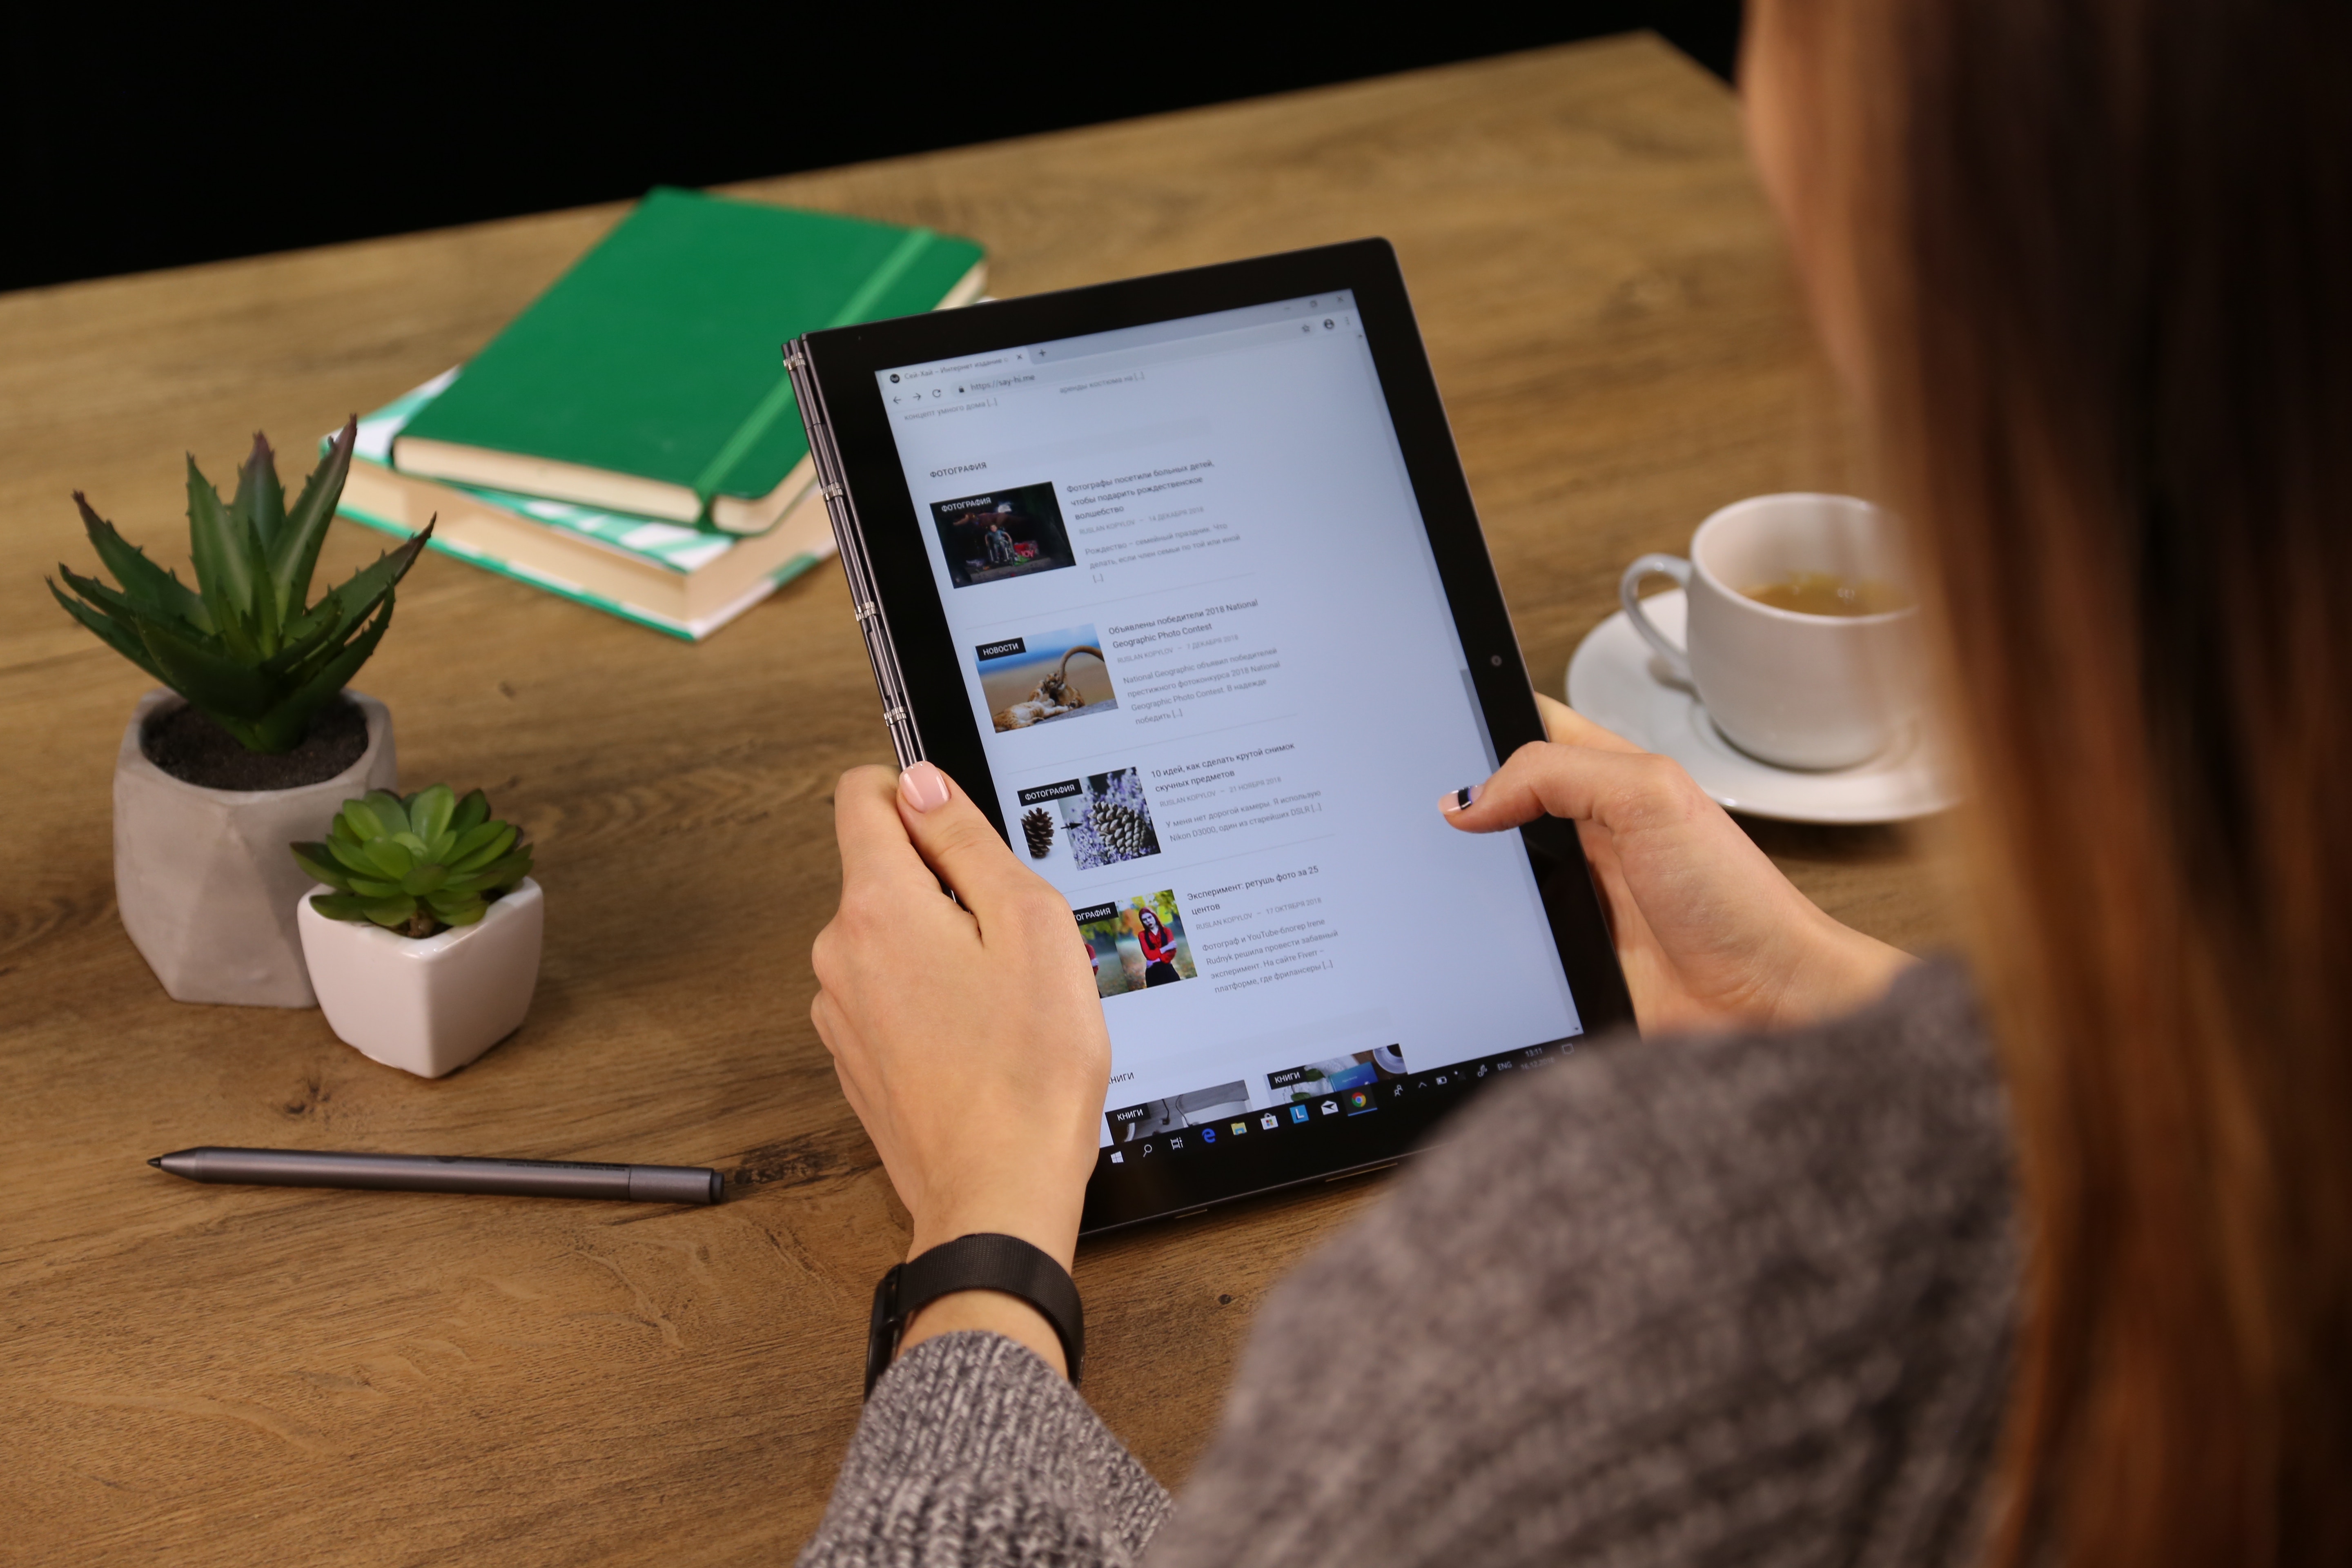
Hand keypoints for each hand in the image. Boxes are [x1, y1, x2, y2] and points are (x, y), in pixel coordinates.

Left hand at [810, 762, 1110, 1374]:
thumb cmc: (1027, 1070)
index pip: (861, 797)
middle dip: (946, 884)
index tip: (957, 818)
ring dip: (942, 947)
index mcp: (877, 908)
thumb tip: (924, 786)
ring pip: (891, 939)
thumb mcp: (1030, 923)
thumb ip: (968, 841)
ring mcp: (840, 1014)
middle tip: (1012, 936)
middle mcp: (839, 955)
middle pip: (883, 873)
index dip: (913, 790)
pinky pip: (891, 997)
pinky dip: (932, 1001)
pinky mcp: (857, 1059)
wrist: (999, 1194)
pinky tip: (983, 1039)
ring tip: (1004, 998)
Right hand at [1442, 694, 1910, 1033]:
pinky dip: (1475, 937)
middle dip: (1457, 806)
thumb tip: (1468, 796)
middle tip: (1417, 811)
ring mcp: (1572, 898)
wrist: (1767, 1009)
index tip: (1432, 732)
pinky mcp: (1562, 956)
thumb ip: (1559, 774)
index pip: (1530, 728)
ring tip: (1432, 875)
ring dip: (1462, 880)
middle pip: (1495, 802)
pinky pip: (1499, 938)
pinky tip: (1461, 936)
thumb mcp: (1653, 798)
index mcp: (1610, 780)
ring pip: (1487, 873)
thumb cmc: (1738, 902)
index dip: (1483, 720)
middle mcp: (1587, 836)